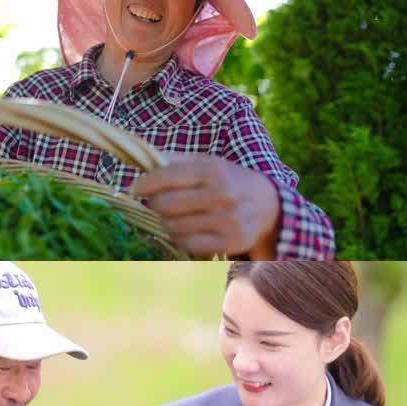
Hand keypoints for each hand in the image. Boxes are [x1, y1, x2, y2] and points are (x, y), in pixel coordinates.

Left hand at [134, 155, 280, 258]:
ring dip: (168, 223)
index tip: (137, 189)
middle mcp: (221, 194)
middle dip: (156, 204)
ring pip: (174, 227)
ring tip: (176, 217)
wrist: (269, 206)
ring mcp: (227, 221)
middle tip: (160, 204)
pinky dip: (182, 238)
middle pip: (165, 205)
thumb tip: (142, 161)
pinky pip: (188, 244)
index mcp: (213, 170)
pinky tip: (188, 231)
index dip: (144, 184)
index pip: (165, 177)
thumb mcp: (208, 163)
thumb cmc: (230, 181)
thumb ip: (176, 161)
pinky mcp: (230, 242)